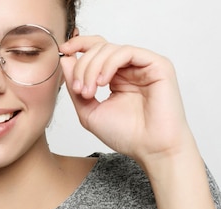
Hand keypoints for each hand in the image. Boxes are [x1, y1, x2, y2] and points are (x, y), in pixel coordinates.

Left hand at [59, 36, 196, 164]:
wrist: (150, 149)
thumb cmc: (125, 135)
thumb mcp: (88, 111)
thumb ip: (75, 87)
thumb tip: (65, 60)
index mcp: (115, 77)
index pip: (96, 50)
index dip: (78, 45)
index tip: (62, 52)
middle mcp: (130, 68)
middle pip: (99, 48)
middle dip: (82, 66)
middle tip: (79, 89)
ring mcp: (144, 65)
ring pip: (110, 49)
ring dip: (92, 67)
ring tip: (89, 91)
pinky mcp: (158, 65)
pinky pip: (127, 52)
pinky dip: (109, 63)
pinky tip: (103, 82)